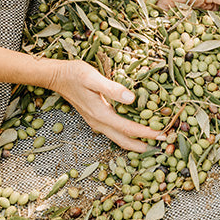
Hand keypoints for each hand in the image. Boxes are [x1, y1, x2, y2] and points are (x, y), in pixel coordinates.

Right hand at [48, 60, 165, 151]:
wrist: (56, 76)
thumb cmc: (74, 74)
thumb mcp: (93, 78)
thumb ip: (112, 89)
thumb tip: (132, 99)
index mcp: (100, 114)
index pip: (128, 129)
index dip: (146, 133)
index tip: (163, 135)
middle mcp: (99, 122)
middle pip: (123, 141)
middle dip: (143, 145)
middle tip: (163, 144)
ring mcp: (96, 122)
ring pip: (118, 138)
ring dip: (136, 142)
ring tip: (154, 141)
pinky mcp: (96, 118)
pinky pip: (114, 132)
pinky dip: (128, 135)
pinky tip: (137, 131)